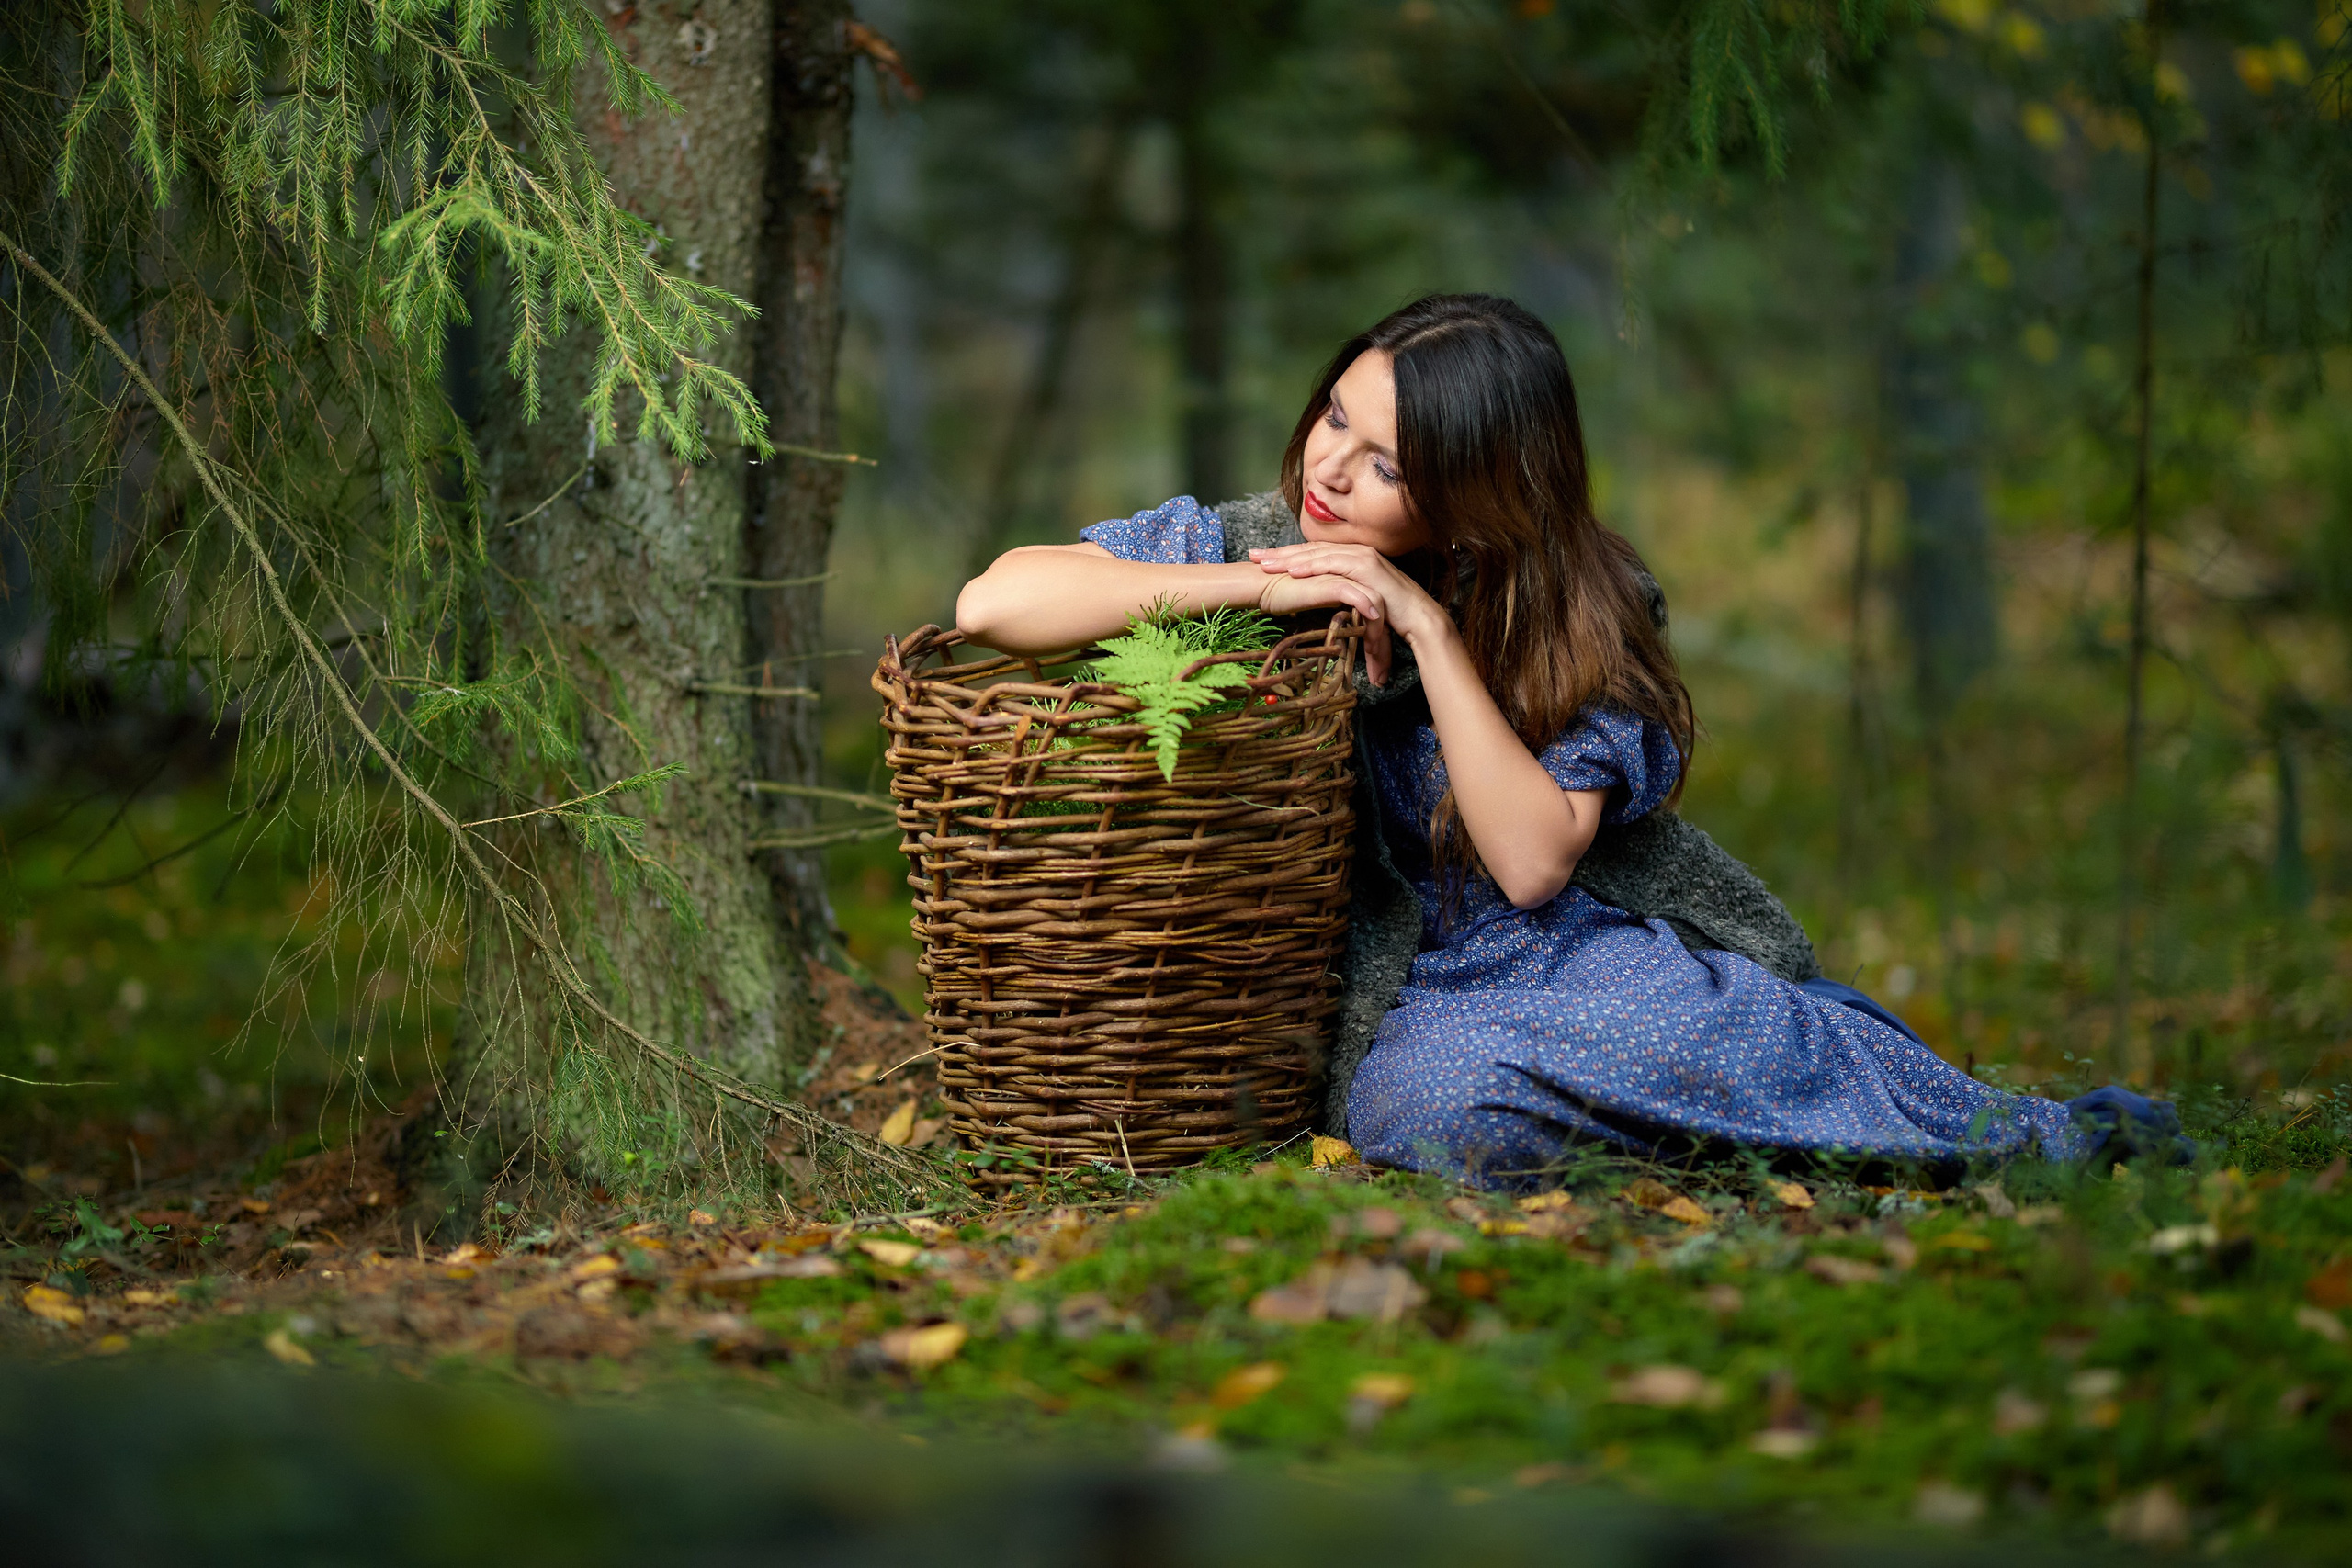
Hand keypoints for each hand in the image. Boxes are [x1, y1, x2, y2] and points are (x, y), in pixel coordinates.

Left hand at [1248, 542, 1447, 686]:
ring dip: (1289, 558)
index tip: (1261, 561)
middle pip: (1310, 550)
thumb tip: (1319, 607)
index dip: (1286, 557)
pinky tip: (1293, 571)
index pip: (1313, 554)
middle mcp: (1355, 552)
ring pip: (1318, 554)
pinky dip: (1313, 566)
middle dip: (1280, 553)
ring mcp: (1362, 557)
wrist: (1418, 620)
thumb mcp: (1356, 604)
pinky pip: (1334, 564)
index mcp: (1351, 558)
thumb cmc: (1390, 615)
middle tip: (1252, 556)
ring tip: (1265, 564)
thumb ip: (1338, 599)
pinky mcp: (1367, 567)